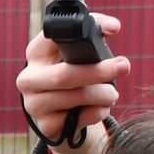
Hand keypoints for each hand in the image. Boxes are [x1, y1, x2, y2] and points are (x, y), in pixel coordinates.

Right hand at [17, 10, 128, 153]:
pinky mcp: (46, 126)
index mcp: (36, 53)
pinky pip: (78, 119)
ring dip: (103, 94)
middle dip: (98, 71)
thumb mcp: (78, 55)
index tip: (115, 29)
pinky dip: (97, 112)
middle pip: (63, 75)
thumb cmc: (74, 77)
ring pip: (74, 98)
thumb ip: (93, 36)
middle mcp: (28, 79)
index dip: (87, 30)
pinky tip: (99, 108)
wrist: (61, 116)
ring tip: (112, 93)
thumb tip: (112, 27)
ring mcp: (34, 104)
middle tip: (124, 67)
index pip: (55, 36)